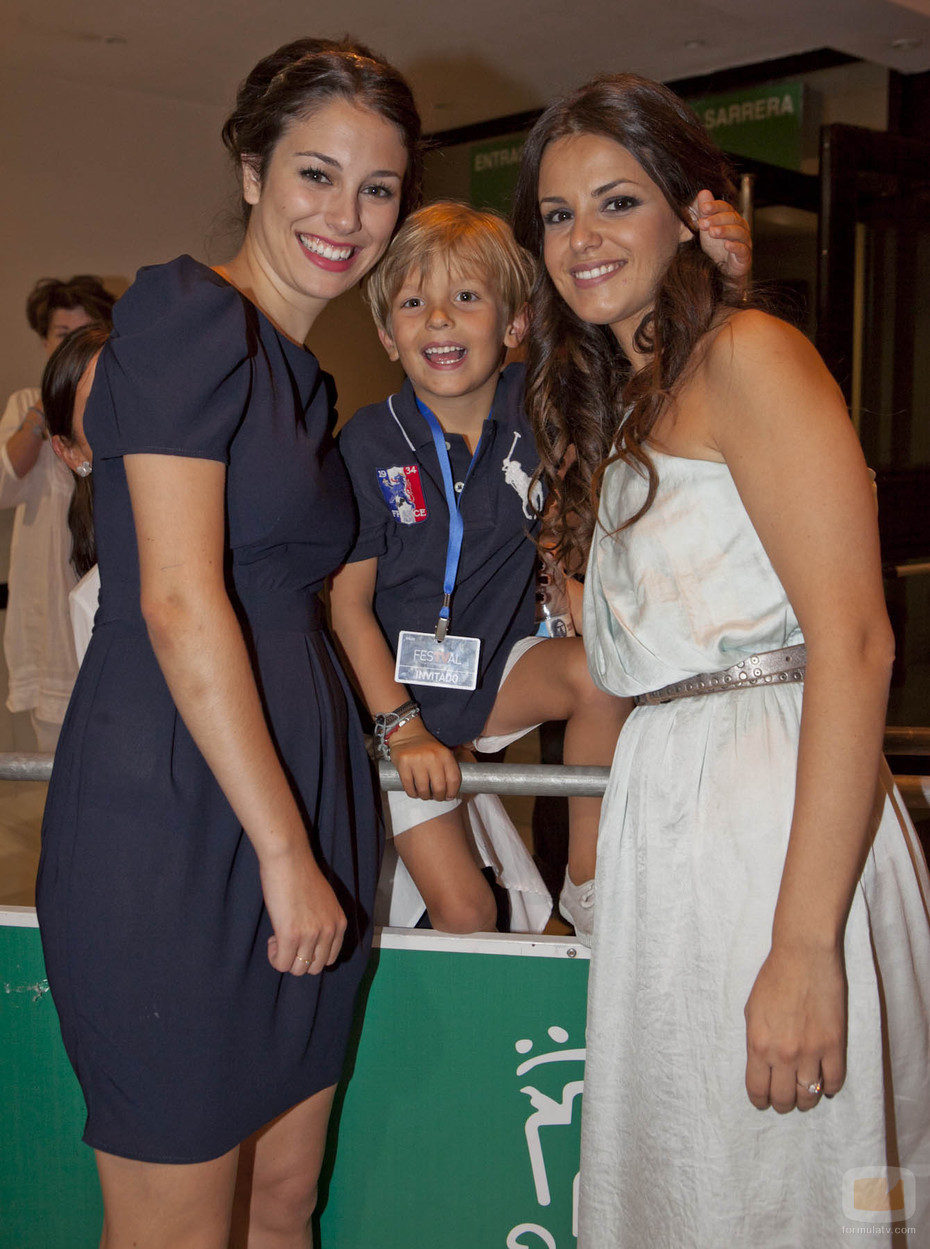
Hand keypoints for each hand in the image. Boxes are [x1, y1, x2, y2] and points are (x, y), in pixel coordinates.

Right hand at [260, 842, 346, 975]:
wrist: (289, 859)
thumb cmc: (301, 875)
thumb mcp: (324, 902)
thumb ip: (321, 922)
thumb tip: (308, 942)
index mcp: (339, 923)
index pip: (330, 959)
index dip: (311, 954)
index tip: (299, 941)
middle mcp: (329, 931)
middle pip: (315, 968)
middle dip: (298, 960)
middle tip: (286, 941)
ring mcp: (311, 935)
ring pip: (298, 970)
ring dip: (285, 959)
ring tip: (278, 939)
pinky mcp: (291, 935)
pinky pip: (282, 964)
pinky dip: (274, 957)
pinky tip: (272, 940)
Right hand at [388, 721, 461, 800]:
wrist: (407, 733)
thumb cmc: (426, 746)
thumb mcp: (442, 752)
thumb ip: (448, 767)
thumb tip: (451, 790)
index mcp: (444, 754)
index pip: (453, 779)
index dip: (452, 792)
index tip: (449, 796)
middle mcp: (432, 757)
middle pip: (439, 787)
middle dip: (439, 797)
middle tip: (436, 797)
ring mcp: (417, 760)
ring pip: (423, 790)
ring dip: (425, 796)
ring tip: (425, 794)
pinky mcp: (403, 764)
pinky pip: (409, 787)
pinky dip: (412, 793)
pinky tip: (415, 792)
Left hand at [692, 189, 751, 280]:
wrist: (723, 270)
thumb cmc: (717, 248)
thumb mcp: (707, 228)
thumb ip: (706, 211)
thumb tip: (703, 192)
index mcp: (731, 219)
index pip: (725, 208)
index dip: (715, 206)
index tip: (703, 207)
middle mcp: (740, 228)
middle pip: (732, 218)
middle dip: (717, 219)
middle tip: (703, 223)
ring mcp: (744, 242)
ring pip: (739, 232)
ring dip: (725, 231)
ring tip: (712, 232)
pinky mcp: (745, 257)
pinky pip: (743, 249)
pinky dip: (735, 246)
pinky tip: (727, 245)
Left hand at [744, 940, 846, 1112]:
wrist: (803, 955)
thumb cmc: (773, 978)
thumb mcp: (752, 1011)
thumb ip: (756, 1042)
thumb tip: (762, 1066)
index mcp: (758, 1044)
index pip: (758, 1090)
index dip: (760, 1101)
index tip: (763, 1101)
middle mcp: (784, 1054)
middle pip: (784, 1099)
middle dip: (782, 1103)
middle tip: (785, 1099)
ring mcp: (811, 1051)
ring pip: (810, 1096)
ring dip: (806, 1098)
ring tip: (804, 1092)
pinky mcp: (835, 1045)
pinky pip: (834, 1081)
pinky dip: (829, 1087)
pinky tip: (824, 1081)